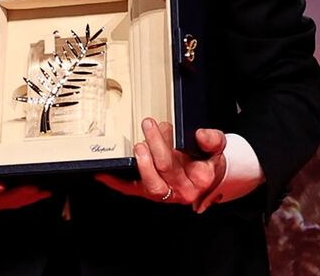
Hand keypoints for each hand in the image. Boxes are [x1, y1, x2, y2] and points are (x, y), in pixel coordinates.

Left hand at [94, 118, 226, 209]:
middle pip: (164, 169)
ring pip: (149, 185)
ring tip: (139, 144)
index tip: (164, 127)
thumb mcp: (216, 147)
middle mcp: (181, 190)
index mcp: (199, 179)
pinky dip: (116, 182)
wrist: (206, 177)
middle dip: (155, 145)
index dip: (167, 145)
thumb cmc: (206, 160)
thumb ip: (212, 140)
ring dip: (141, 162)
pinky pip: (131, 190)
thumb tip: (199, 135)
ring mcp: (164, 193)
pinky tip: (103, 173)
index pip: (182, 163)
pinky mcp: (149, 192)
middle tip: (149, 125)